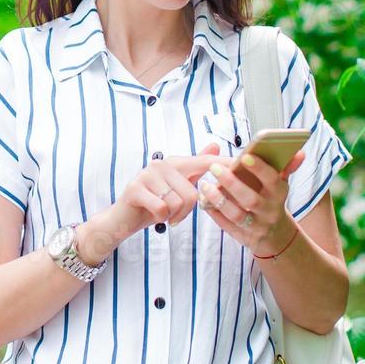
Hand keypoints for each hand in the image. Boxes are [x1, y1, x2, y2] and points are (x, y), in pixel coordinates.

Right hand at [110, 142, 235, 235]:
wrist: (122, 219)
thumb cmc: (154, 203)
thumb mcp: (178, 186)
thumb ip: (196, 168)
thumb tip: (215, 145)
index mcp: (175, 162)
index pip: (205, 162)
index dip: (224, 165)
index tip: (241, 165)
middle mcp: (161, 164)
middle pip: (193, 193)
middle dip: (186, 212)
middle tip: (174, 215)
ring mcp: (146, 175)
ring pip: (177, 202)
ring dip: (172, 216)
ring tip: (162, 213)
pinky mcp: (135, 189)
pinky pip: (162, 208)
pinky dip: (160, 217)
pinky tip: (153, 215)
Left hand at [196, 149, 307, 255]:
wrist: (275, 235)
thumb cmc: (272, 201)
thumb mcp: (281, 185)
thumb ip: (286, 167)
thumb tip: (299, 152)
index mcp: (279, 194)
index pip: (272, 180)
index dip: (260, 169)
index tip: (244, 157)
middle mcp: (269, 212)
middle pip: (251, 199)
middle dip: (232, 183)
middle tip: (214, 168)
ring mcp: (256, 226)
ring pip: (237, 215)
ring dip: (219, 200)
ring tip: (205, 185)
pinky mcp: (243, 236)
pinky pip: (226, 225)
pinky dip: (214, 213)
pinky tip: (203, 200)